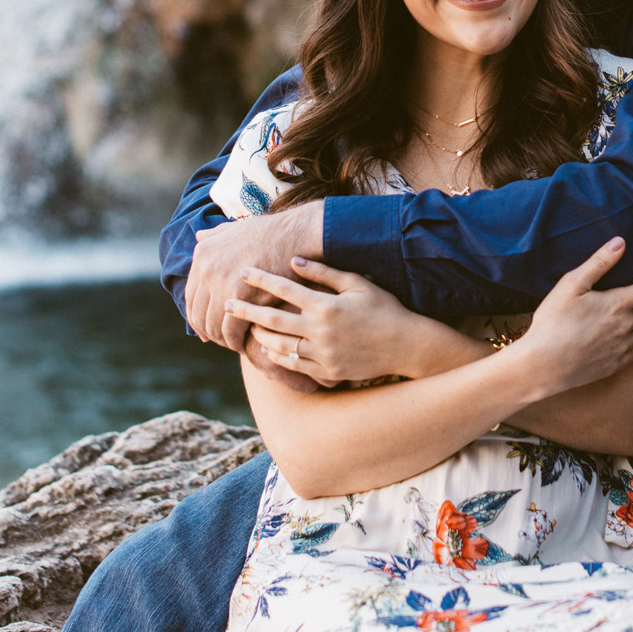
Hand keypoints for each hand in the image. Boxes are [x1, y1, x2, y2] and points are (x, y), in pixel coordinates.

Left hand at [185, 203, 321, 348]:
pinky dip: (235, 341)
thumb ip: (214, 234)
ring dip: (221, 339)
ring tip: (232, 344)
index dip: (196, 316)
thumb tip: (198, 235)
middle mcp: (207, 269)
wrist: (295, 233)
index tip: (203, 329)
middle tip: (218, 340)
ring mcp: (221, 282)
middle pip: (199, 313)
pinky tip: (243, 344)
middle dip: (207, 331)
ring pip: (213, 325)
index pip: (191, 296)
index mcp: (203, 254)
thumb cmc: (271, 232)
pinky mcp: (240, 295)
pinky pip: (230, 329)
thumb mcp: (235, 228)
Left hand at [223, 257, 425, 381]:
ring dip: (259, 336)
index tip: (242, 272)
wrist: (406, 345)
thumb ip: (325, 273)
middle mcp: (321, 331)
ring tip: (247, 327)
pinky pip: (293, 365)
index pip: (286, 289)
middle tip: (226, 303)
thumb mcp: (358, 283)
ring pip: (279, 346)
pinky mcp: (326, 371)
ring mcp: (322, 354)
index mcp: (327, 306)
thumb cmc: (384, 308)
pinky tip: (268, 349)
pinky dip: (277, 356)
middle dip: (246, 310)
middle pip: (273, 320)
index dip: (261, 280)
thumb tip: (295, 260)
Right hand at [508, 238, 632, 396]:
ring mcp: (622, 348)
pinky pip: (628, 350)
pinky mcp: (615, 365)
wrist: (542, 367)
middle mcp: (626, 327)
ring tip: (622, 314)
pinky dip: (625, 341)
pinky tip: (609, 338)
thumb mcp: (571, 286)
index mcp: (617, 305)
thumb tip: (621, 242)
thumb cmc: (552, 322)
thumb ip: (598, 263)